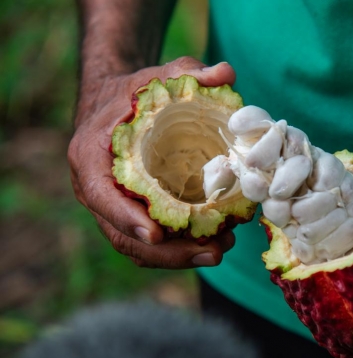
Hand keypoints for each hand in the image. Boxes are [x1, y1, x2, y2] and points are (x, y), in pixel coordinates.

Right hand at [68, 57, 236, 268]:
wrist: (115, 107)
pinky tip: (212, 244)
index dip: (125, 217)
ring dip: (178, 256)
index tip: (155, 234)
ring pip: (138, 246)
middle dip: (167, 251)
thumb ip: (187, 72)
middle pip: (122, 233)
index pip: (100, 195)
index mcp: (91, 157)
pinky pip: (149, 242)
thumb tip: (226, 72)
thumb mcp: (156, 76)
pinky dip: (177, 250)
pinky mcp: (130, 213)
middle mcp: (96, 189)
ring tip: (219, 250)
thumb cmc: (133, 93)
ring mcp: (112, 206)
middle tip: (212, 251)